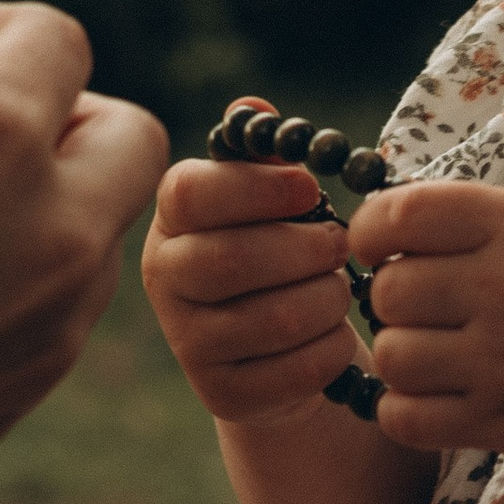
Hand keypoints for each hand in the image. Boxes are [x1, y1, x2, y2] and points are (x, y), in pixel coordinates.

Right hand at [141, 151, 353, 426]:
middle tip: (339, 244)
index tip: (311, 190)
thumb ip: (265, 155)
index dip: (258, 189)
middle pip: (233, 260)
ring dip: (326, 299)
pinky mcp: (223, 394)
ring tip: (339, 288)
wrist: (280, 350)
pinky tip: (335, 336)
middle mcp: (164, 279)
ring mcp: (188, 342)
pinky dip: (331, 350)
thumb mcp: (273, 200)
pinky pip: (294, 371)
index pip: (193, 194)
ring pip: (272, 318)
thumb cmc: (282, 253)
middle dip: (304, 249)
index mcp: (172, 219)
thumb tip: (255, 109)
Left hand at [353, 182, 503, 465]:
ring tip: (438, 354)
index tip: (380, 248)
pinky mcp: (503, 423)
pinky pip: (405, 419)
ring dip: (403, 356)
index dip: (371, 231)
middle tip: (428, 310)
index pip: (399, 215)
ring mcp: (503, 363)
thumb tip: (395, 221)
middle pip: (387, 291)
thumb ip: (486, 217)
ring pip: (391, 357)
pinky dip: (405, 410)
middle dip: (395, 300)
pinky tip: (434, 397)